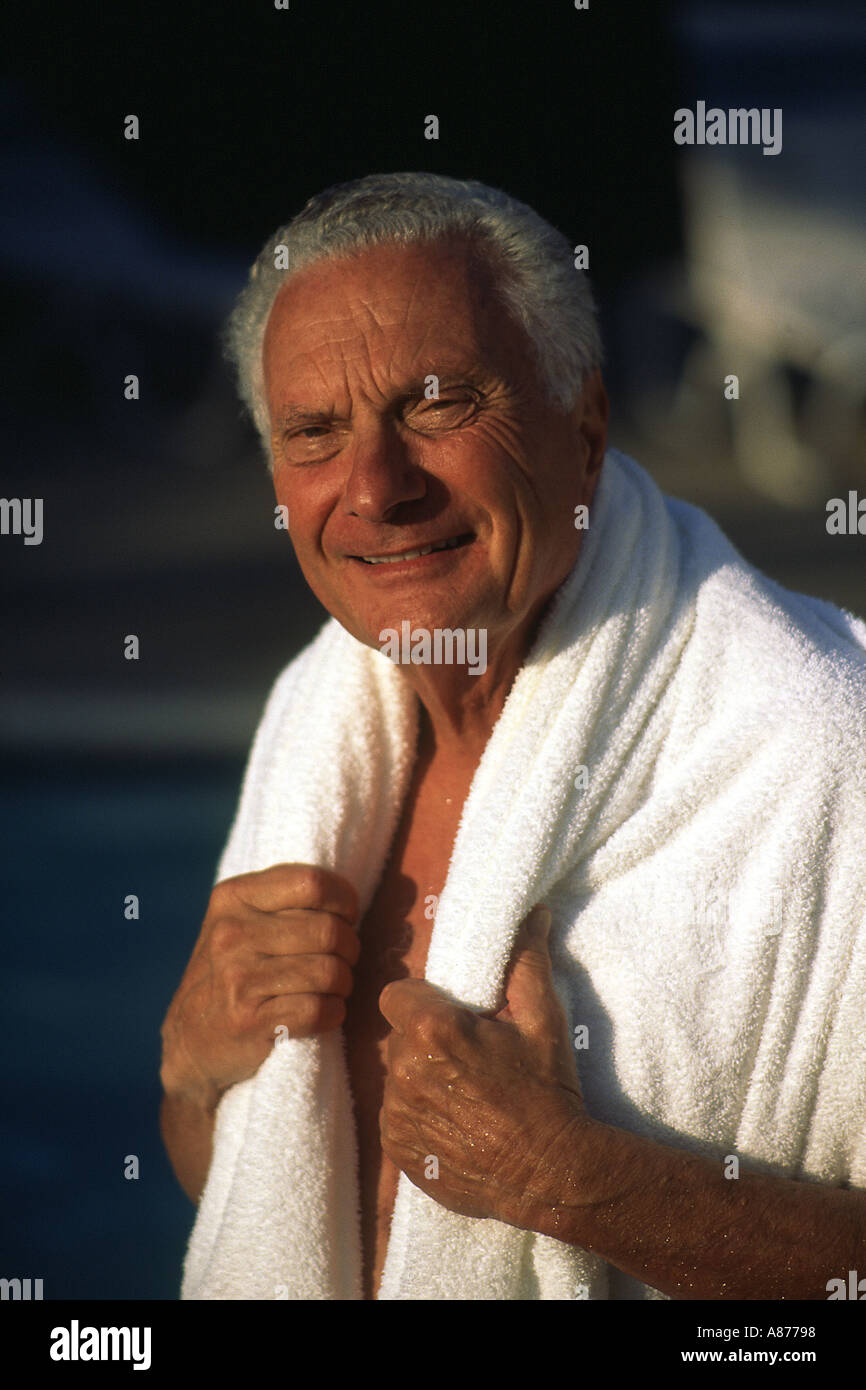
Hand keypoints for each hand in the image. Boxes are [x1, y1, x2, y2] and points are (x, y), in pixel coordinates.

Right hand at [160, 863, 359, 1110]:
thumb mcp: (242, 919)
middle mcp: (232, 933)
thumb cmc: (234, 970)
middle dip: (349, 949)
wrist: (192, 1040)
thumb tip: (349, 896)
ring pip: (330, 972)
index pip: (313, 883)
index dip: (344, 901)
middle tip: (341, 961)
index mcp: (234, 898)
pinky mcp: (249, 1021)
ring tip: (330, 988)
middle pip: (329, 931)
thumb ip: (285, 898)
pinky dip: (333, 1013)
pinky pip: (320, 1010)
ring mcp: (238, 978)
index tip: (345, 918)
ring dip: (343, 985)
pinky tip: (321, 1013)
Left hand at [378, 904, 585, 1226]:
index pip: (396, 995)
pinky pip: (396, 1116)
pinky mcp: (397, 1148)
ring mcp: (397, 1113)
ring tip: (465, 1093)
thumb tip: (532, 914)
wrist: (551, 1172)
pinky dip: (418, 1115)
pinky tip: (457, 1123)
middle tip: (467, 1056)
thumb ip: (526, 960)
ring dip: (421, 1078)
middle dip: (425, 1040)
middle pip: (397, 1036)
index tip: (452, 1017)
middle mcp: (404, 1070)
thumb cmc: (547, 1091)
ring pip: (396, 1077)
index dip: (422, 1002)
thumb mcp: (543, 1019)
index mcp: (431, 1029)